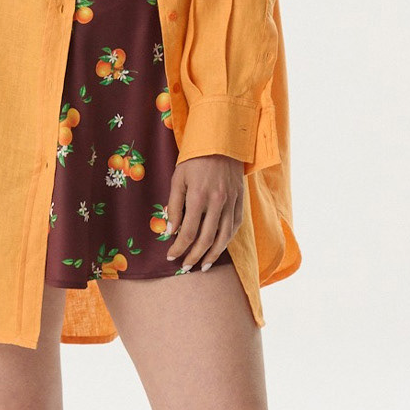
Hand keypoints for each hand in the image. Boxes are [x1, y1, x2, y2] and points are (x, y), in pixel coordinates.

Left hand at [165, 154, 245, 270]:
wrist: (222, 142)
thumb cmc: (194, 160)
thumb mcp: (178, 179)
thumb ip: (174, 206)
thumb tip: (170, 230)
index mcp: (198, 196)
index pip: (187, 231)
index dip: (178, 247)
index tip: (171, 256)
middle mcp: (217, 202)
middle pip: (206, 239)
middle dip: (194, 256)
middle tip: (186, 267)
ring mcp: (231, 202)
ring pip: (223, 236)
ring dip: (213, 254)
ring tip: (203, 266)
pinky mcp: (240, 200)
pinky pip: (235, 226)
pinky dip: (226, 240)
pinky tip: (218, 248)